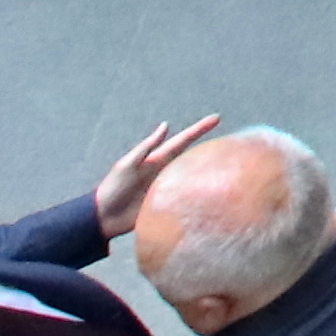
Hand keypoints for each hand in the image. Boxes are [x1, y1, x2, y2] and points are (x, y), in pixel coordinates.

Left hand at [91, 116, 220, 237]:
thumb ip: (146, 147)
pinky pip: (187, 197)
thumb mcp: (127, 165)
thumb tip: (165, 125)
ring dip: (208, 169)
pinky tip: (214, 193)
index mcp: (158, 160)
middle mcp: (166, 172)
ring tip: (230, 163)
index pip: (183, 141)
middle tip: (232, 140)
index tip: (216, 117)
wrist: (103, 217)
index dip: (199, 129)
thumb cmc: (113, 188)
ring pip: (192, 176)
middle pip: (192, 156)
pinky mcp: (167, 205)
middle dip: (209, 146)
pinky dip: (199, 192)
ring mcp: (168, 188)